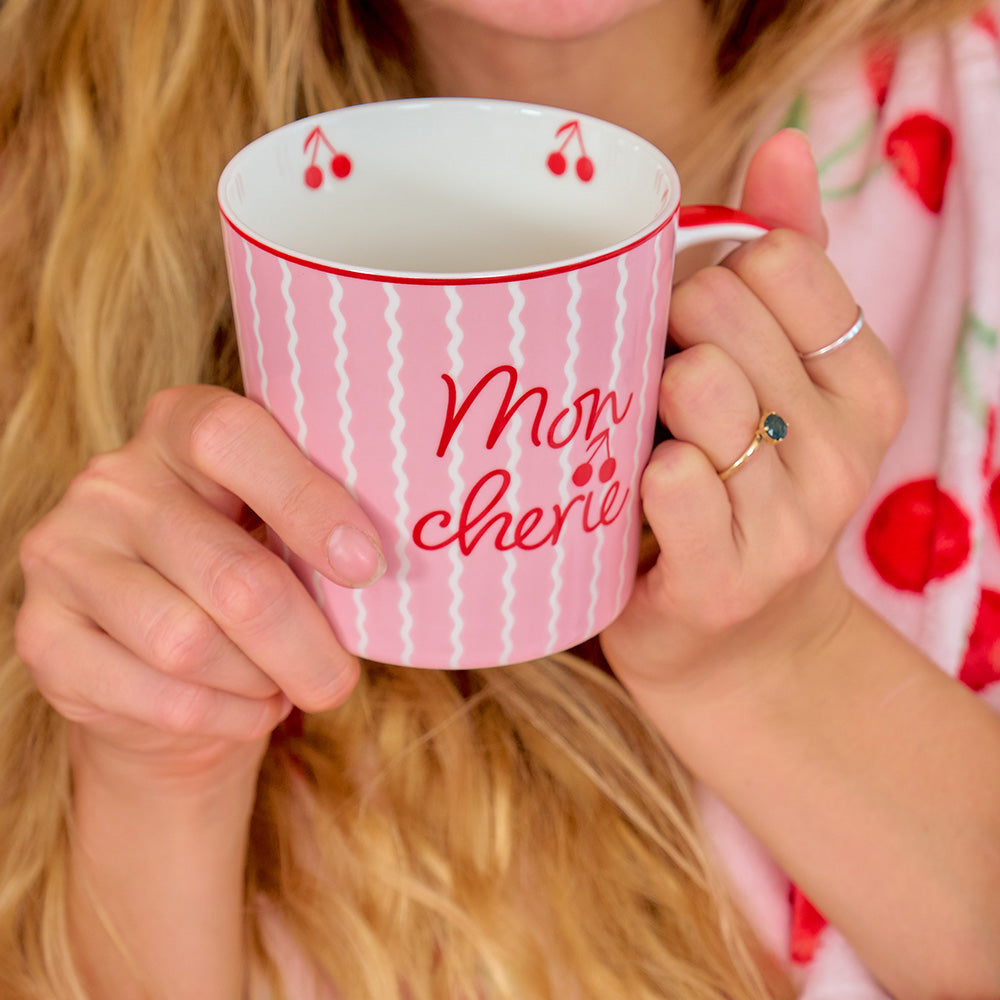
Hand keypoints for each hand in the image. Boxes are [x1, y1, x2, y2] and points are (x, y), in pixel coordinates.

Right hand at [14, 385, 383, 781]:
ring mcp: (65, 554)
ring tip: (284, 682)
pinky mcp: (42, 635)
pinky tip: (247, 706)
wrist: (164, 665)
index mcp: (179, 426)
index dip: (306, 501)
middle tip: (341, 679)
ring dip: (261, 679)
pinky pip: (160, 695)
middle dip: (305, 642)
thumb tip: (373, 569)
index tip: (365, 565)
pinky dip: (226, 715)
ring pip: (189, 643)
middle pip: (229, 572)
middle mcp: (112, 481)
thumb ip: (315, 531)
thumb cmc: (249, 575)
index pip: (232, 438)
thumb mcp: (282, 533)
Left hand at [601, 130, 905, 705]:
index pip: (777, 260)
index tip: (683, 329)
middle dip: (664, 335)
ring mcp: (792, 519)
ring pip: (694, 385)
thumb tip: (788, 138)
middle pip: (719, 311)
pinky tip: (636, 497)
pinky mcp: (727, 579)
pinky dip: (637, 475)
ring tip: (643, 441)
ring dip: (644, 404)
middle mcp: (844, 446)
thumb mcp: (782, 375)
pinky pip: (670, 477)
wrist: (736, 642)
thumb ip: (791, 258)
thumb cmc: (740, 489)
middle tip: (650, 387)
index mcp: (863, 382)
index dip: (705, 277)